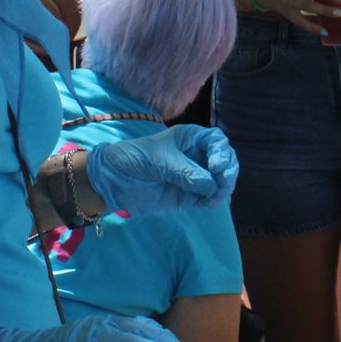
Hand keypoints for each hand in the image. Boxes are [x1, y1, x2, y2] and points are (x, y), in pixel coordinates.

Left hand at [85, 125, 238, 215]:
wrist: (113, 181)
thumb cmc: (134, 159)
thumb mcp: (159, 160)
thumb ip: (186, 172)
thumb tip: (211, 186)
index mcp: (190, 139)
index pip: (216, 141)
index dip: (222, 152)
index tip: (217, 166)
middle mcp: (196, 156)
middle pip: (224, 160)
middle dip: (228, 171)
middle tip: (222, 183)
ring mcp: (194, 177)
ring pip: (220, 180)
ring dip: (223, 187)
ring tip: (215, 196)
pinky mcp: (189, 196)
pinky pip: (209, 197)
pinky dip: (214, 200)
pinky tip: (210, 202)